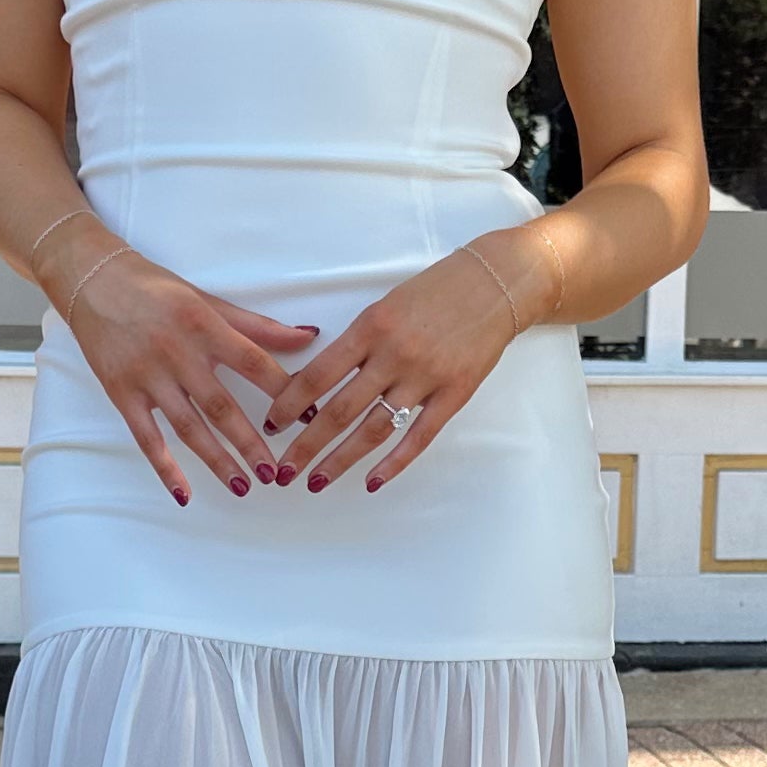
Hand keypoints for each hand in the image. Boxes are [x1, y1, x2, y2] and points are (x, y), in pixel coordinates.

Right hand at [64, 243, 317, 504]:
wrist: (93, 281)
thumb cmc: (156, 289)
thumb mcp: (208, 300)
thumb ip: (258, 326)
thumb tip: (309, 336)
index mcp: (205, 325)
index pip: (254, 363)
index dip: (285, 392)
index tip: (312, 418)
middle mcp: (177, 352)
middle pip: (221, 405)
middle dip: (251, 442)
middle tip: (276, 473)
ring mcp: (148, 376)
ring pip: (188, 426)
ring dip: (217, 460)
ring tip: (243, 487)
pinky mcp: (122, 393)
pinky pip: (146, 437)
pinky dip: (165, 468)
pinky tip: (184, 493)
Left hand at [261, 237, 540, 493]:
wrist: (495, 284)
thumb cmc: (434, 292)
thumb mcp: (384, 306)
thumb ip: (355, 343)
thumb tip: (316, 383)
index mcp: (370, 327)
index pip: (318, 375)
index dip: (290, 405)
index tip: (272, 426)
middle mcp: (394, 354)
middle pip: (339, 410)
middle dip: (306, 445)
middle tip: (283, 471)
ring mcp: (425, 377)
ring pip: (374, 429)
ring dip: (341, 460)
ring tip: (316, 482)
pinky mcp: (454, 394)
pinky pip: (418, 436)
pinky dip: (393, 463)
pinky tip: (371, 481)